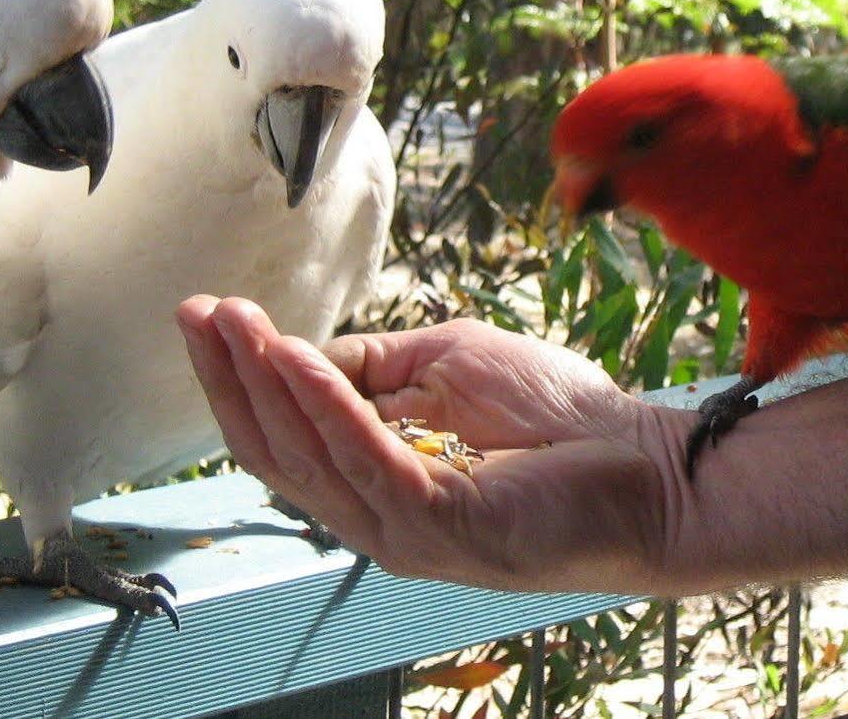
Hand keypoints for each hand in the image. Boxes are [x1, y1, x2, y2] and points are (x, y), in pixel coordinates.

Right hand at [177, 296, 847, 595]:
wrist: (652, 464)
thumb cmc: (566, 420)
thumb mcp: (452, 365)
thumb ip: (379, 366)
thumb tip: (307, 354)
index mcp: (382, 486)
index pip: (287, 437)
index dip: (243, 378)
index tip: (210, 314)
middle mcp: (381, 519)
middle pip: (278, 453)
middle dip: (231, 379)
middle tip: (195, 315)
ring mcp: (407, 533)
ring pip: (309, 458)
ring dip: (265, 384)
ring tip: (231, 323)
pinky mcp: (441, 528)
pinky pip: (366, 460)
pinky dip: (325, 405)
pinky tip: (294, 357)